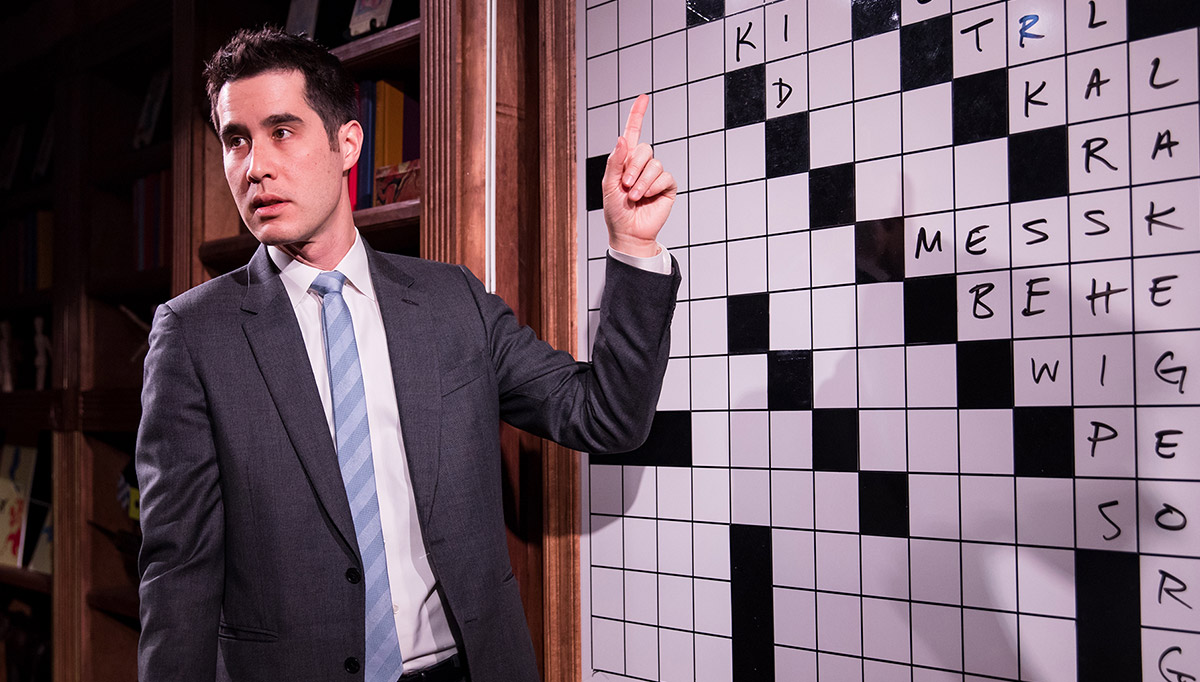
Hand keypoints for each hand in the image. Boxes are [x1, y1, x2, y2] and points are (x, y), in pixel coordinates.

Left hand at [602, 94, 676, 257]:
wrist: (628, 232)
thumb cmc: (615, 210)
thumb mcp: (609, 184)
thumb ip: (615, 161)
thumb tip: (623, 138)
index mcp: (626, 160)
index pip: (633, 132)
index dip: (638, 114)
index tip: (644, 98)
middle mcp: (642, 164)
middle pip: (645, 148)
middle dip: (633, 167)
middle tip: (625, 185)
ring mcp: (655, 175)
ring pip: (654, 163)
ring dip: (641, 181)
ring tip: (633, 196)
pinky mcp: (667, 186)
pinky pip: (664, 176)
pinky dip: (652, 187)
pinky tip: (646, 197)